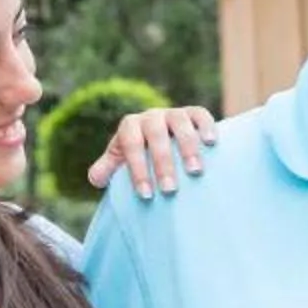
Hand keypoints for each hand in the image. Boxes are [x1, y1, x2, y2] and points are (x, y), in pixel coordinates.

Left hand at [88, 105, 219, 195]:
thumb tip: (96, 178)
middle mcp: (151, 116)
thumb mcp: (121, 161)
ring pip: (180, 123)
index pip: (131, 144)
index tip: (145, 195)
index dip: (137, 169)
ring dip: (188, 147)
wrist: (162, 138)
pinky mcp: (193, 113)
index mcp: (130, 126)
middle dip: (162, 163)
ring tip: (195, 172)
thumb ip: (107, 169)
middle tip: (169, 190)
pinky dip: (206, 126)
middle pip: (156, 135)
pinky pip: (200, 114)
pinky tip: (211, 144)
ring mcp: (173, 113)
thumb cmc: (140, 157)